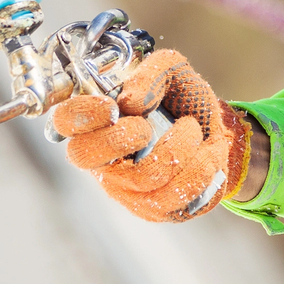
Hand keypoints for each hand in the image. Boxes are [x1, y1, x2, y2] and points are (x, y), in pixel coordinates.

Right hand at [50, 49, 250, 221]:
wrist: (219, 135)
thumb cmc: (184, 103)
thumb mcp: (174, 73)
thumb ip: (152, 73)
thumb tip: (131, 101)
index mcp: (96, 123)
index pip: (63, 121)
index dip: (82, 114)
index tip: (113, 106)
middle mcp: (102, 160)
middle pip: (84, 155)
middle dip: (123, 136)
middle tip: (147, 126)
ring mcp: (125, 189)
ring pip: (144, 176)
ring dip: (180, 146)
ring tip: (191, 131)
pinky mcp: (154, 210)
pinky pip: (176, 194)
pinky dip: (201, 166)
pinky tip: (204, 154)